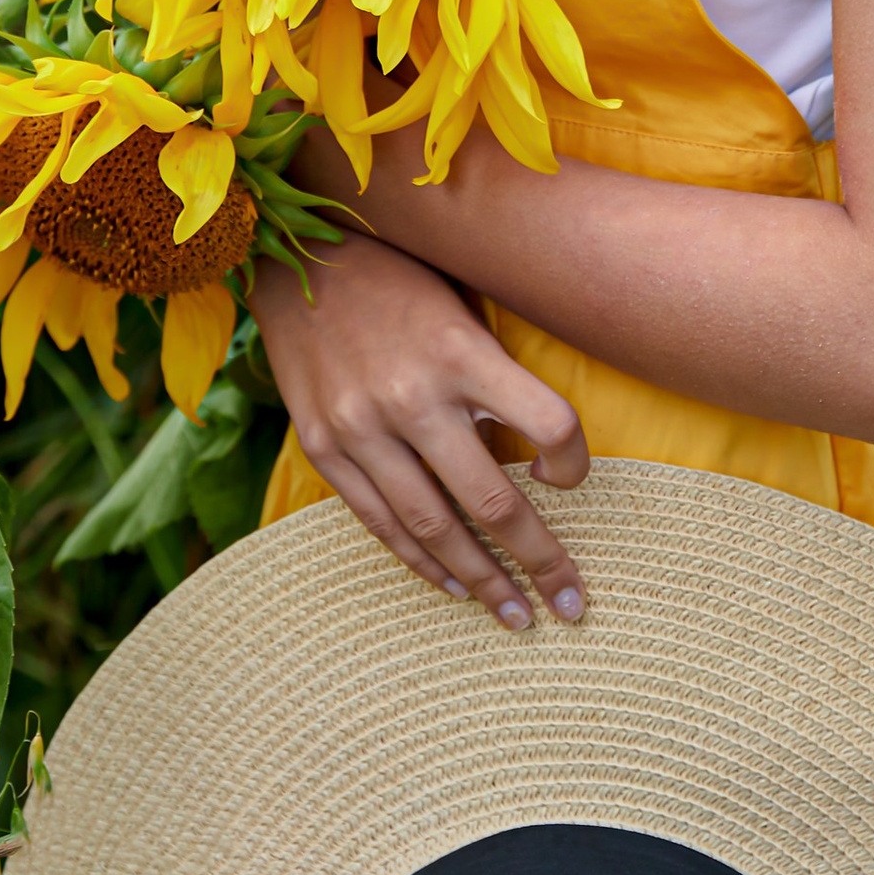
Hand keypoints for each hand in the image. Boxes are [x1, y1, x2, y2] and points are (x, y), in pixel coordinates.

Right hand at [251, 233, 590, 626]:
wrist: (298, 261)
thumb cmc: (402, 279)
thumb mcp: (465, 306)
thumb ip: (500, 375)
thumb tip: (546, 450)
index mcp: (462, 351)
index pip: (549, 425)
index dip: (575, 462)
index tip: (574, 478)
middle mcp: (412, 396)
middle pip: (493, 500)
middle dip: (540, 559)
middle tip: (572, 602)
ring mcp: (361, 427)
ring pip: (434, 526)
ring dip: (482, 580)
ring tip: (517, 613)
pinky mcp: (322, 447)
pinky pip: (380, 521)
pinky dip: (421, 560)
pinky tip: (454, 584)